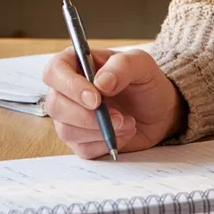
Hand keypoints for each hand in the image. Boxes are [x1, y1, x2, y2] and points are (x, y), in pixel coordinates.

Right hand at [41, 47, 183, 159]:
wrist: (159, 110)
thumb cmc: (145, 82)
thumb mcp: (141, 64)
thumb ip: (122, 66)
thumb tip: (100, 83)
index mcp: (76, 64)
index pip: (54, 71)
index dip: (70, 86)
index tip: (96, 98)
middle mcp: (67, 91)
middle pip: (56, 105)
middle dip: (88, 115)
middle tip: (118, 116)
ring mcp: (70, 118)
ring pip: (67, 130)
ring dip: (101, 130)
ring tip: (127, 122)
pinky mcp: (80, 140)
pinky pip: (83, 149)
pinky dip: (106, 143)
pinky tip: (123, 132)